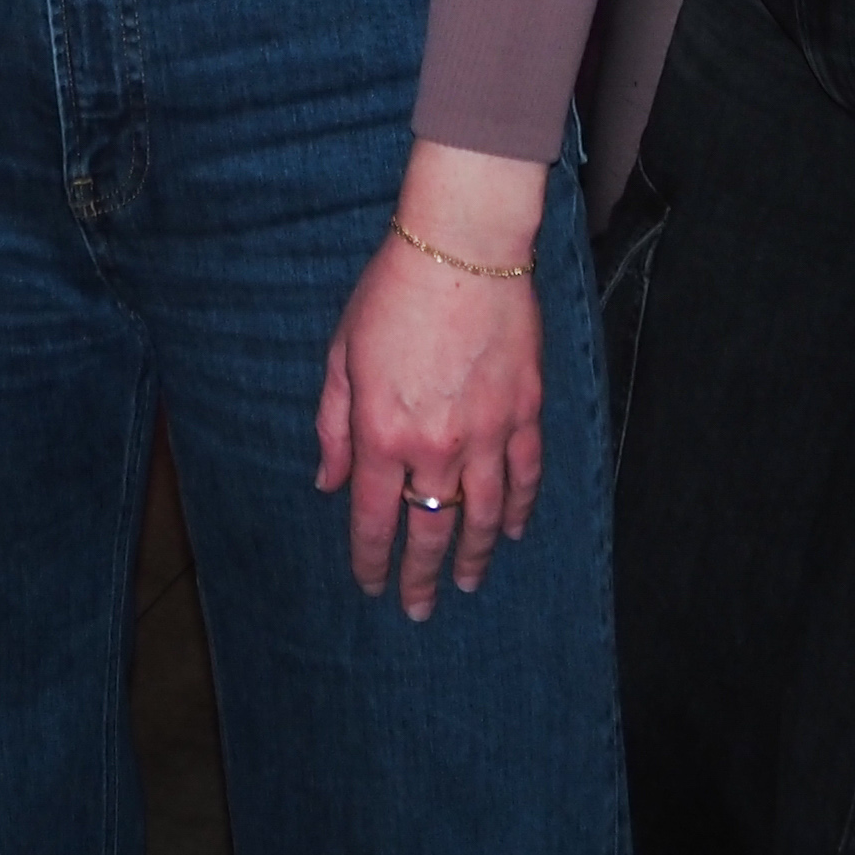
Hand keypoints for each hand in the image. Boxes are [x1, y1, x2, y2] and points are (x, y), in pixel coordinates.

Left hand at [311, 142, 549, 618]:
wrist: (463, 246)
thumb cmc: (391, 292)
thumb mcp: (343, 355)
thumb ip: (334, 426)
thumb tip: (329, 483)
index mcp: (383, 433)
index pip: (375, 519)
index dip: (372, 560)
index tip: (371, 585)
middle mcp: (436, 445)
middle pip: (430, 530)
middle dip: (422, 577)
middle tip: (419, 609)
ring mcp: (486, 432)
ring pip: (482, 515)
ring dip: (474, 556)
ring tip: (467, 584)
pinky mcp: (524, 411)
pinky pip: (525, 475)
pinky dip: (519, 509)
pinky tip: (511, 531)